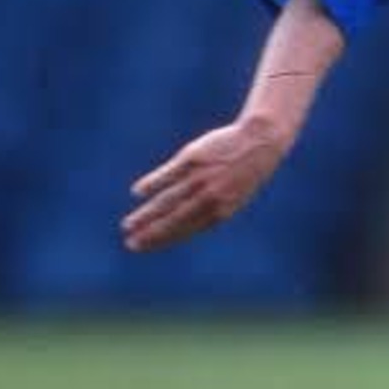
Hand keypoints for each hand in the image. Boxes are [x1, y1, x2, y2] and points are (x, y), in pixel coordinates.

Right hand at [121, 117, 287, 251]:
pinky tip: (137, 192)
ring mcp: (200, 178)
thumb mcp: (234, 197)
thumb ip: (210, 211)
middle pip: (173, 219)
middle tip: (130, 243)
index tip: (142, 246)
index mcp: (221, 211)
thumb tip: (186, 225)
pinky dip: (152, 183)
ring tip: (128, 225)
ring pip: (168, 200)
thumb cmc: (245, 172)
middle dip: (151, 233)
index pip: (185, 230)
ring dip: (146, 214)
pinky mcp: (193, 158)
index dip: (162, 239)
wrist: (260, 141)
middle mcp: (209, 197)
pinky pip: (168, 174)